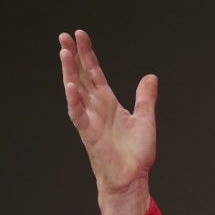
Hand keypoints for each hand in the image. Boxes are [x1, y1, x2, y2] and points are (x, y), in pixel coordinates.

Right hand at [60, 30, 156, 214]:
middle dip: (74, 56)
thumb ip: (146, 97)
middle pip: (82, 77)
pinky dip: (74, 101)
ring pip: (77, 91)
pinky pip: (79, 115)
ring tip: (64, 52)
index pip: (95, 73)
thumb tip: (150, 76)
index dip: (88, 55)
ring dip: (70, 72)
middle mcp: (97, 108)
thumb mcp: (146, 118)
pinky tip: (70, 86)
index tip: (80, 35)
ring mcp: (91, 120)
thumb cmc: (137, 152)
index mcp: (109, 103)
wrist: (133, 178)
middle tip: (64, 35)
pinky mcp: (90, 134)